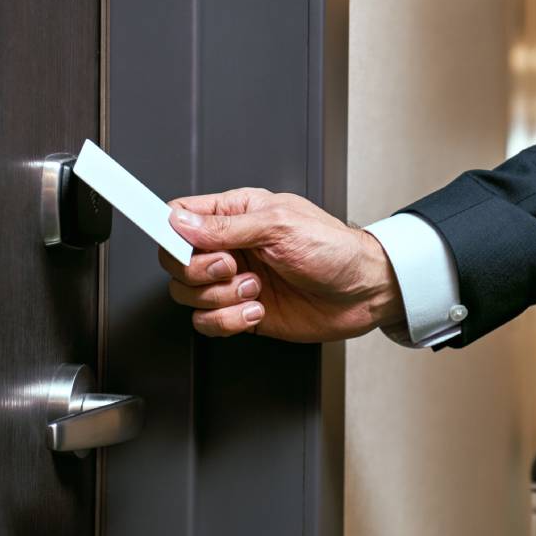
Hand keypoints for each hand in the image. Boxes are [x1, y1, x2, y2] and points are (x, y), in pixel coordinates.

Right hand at [160, 188, 404, 340]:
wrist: (363, 292)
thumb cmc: (334, 249)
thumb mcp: (279, 226)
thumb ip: (226, 227)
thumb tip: (181, 223)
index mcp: (236, 213)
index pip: (178, 216)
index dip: (171, 233)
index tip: (181, 245)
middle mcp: (230, 247)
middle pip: (175, 261)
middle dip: (199, 271)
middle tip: (233, 267)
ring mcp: (233, 281)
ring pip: (187, 295)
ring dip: (220, 297)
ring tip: (255, 289)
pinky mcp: (241, 311)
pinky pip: (207, 322)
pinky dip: (229, 321)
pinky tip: (256, 310)